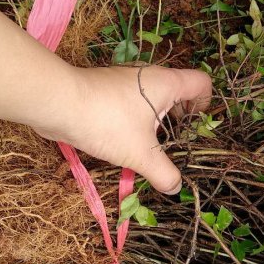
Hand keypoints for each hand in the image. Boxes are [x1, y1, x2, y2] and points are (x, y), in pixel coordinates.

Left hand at [35, 65, 211, 193]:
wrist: (57, 102)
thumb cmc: (108, 122)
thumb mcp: (141, 153)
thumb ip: (163, 173)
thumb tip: (175, 187)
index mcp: (166, 83)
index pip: (201, 82)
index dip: (206, 103)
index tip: (196, 126)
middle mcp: (149, 76)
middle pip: (178, 90)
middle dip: (180, 117)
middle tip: (175, 142)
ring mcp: (126, 80)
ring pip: (151, 97)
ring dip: (154, 119)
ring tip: (148, 145)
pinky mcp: (106, 88)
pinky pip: (131, 102)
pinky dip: (134, 118)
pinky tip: (123, 139)